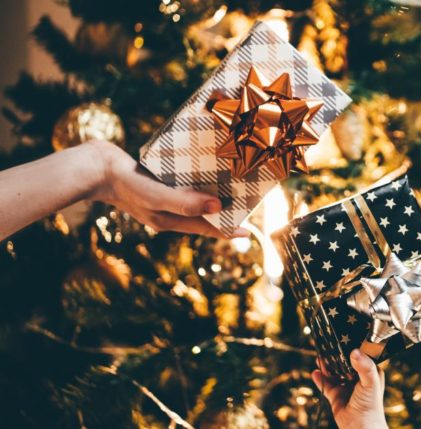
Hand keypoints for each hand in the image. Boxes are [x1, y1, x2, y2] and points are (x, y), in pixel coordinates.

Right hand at [86, 140, 246, 238]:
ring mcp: (159, 201)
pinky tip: (201, 175)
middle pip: (200, 219)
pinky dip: (194, 186)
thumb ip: (186, 203)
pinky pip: (181, 189)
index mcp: (169, 222)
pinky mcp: (154, 186)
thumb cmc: (127, 185)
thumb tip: (217, 206)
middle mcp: (166, 214)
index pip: (205, 229)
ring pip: (191, 205)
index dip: (227, 230)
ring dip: (209, 201)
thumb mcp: (159, 197)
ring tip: (229, 193)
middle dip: (221, 217)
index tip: (248, 231)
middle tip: (244, 210)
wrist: (95, 168)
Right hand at [312, 349, 387, 428]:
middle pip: (344, 364)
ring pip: (334, 373)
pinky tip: (315, 372)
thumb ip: (365, 366)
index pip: (360, 357)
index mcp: (370, 374)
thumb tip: (355, 351)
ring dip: (327, 366)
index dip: (351, 350)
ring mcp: (346, 388)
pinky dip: (320, 378)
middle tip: (328, 347)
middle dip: (336, 357)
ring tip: (320, 358)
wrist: (361, 428)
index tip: (343, 341)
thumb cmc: (371, 406)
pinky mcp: (336, 396)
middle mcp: (358, 379)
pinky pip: (326, 385)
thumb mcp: (371, 382)